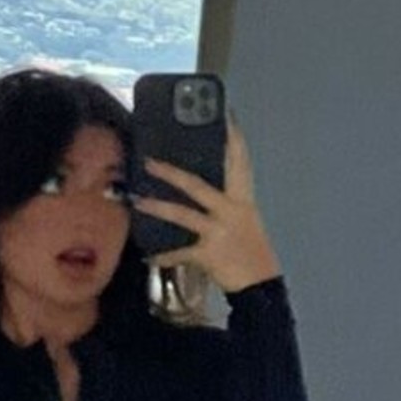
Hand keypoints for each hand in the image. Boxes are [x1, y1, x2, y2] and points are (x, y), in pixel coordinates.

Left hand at [132, 118, 281, 293]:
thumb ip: (223, 202)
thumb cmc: (250, 248)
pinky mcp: (209, 254)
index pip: (240, 162)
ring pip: (184, 215)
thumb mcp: (244, 219)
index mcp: (242, 199)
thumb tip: (195, 186)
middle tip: (149, 161)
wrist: (262, 285)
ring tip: (138, 201)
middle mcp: (232, 211)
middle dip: (172, 173)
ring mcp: (220, 232)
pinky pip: (180, 252)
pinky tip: (149, 256)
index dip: (234, 138)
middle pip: (198, 185)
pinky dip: (163, 256)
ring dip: (159, 207)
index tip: (226, 115)